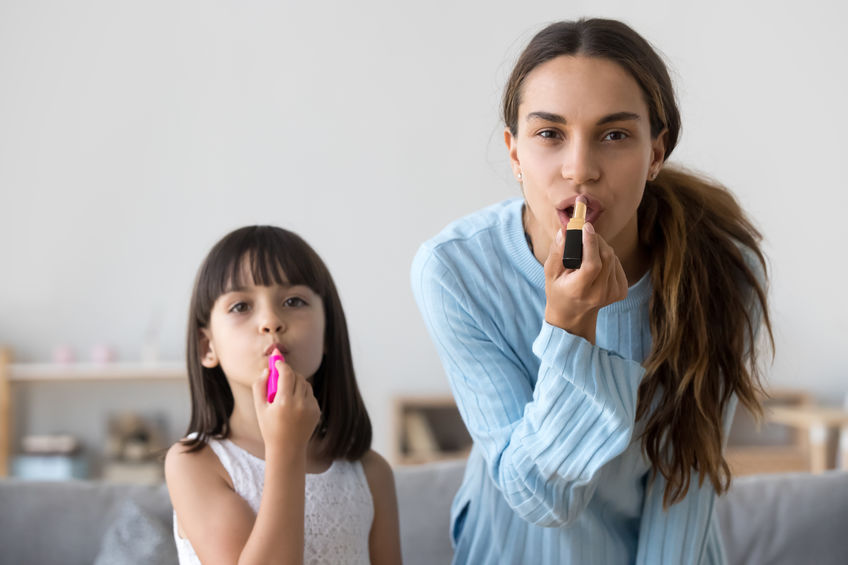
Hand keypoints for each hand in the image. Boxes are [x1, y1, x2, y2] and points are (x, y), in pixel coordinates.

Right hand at [252, 359, 320, 455]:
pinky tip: (295, 405)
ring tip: (286, 393)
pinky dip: (303, 394)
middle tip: (280, 376)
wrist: (287, 448)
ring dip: (296, 383)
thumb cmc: (270, 428)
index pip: (286, 373)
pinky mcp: (317, 411)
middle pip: (297, 376)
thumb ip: (260, 386)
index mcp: (283, 402)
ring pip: (305, 384)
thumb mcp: (259, 408)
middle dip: (288, 373)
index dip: (281, 364)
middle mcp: (299, 404)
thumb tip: (267, 370)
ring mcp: (310, 407)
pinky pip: (310, 394)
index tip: (277, 361)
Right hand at [543, 223, 627, 342]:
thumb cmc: (559, 290)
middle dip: (596, 240)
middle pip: (606, 257)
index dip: (591, 244)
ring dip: (601, 248)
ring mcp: (613, 293)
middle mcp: (599, 294)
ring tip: (587, 251)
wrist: (574, 314)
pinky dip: (607, 257)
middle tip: (585, 232)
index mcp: (580, 291)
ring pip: (613, 258)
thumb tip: (565, 232)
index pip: (592, 265)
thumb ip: (557, 252)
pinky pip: (617, 263)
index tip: (586, 227)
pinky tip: (597, 263)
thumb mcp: (550, 273)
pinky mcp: (621, 290)